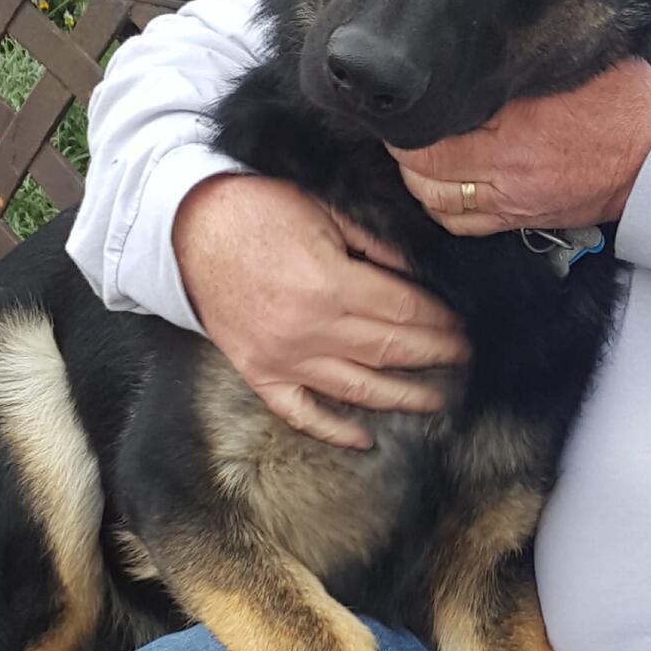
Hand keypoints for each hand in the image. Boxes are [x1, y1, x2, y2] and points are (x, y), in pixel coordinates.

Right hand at [173, 174, 468, 448]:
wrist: (186, 230)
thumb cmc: (257, 211)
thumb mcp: (325, 211)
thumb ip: (375, 246)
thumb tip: (418, 273)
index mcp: (330, 283)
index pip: (403, 312)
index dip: (439, 321)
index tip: (462, 325)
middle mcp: (310, 328)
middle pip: (389, 351)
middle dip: (434, 356)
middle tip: (464, 358)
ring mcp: (283, 357)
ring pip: (357, 390)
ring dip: (403, 398)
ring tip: (436, 401)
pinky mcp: (259, 373)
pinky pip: (301, 413)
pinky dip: (334, 431)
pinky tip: (364, 439)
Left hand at [391, 59, 650, 235]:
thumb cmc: (623, 106)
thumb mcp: (580, 61)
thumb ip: (534, 47)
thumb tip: (494, 21)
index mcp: (518, 123)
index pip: (439, 123)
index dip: (412, 113)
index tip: (405, 98)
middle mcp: (507, 166)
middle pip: (424, 164)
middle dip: (404, 145)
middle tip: (400, 125)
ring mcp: (509, 199)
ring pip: (432, 196)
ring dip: (416, 176)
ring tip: (415, 153)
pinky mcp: (517, 219)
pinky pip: (457, 224)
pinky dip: (437, 206)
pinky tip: (436, 185)